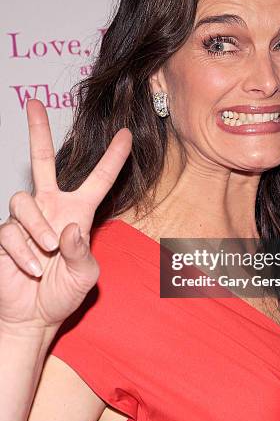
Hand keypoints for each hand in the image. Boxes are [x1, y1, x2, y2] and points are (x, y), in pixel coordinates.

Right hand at [0, 99, 131, 330]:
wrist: (32, 317)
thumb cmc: (63, 293)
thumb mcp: (85, 276)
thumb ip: (83, 253)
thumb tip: (70, 228)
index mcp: (78, 212)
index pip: (98, 179)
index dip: (113, 157)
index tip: (126, 133)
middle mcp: (51, 208)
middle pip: (41, 162)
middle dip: (37, 131)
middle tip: (33, 103)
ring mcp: (26, 220)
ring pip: (24, 200)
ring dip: (37, 228)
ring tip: (47, 251)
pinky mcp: (4, 235)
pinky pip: (9, 230)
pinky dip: (22, 251)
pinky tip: (31, 269)